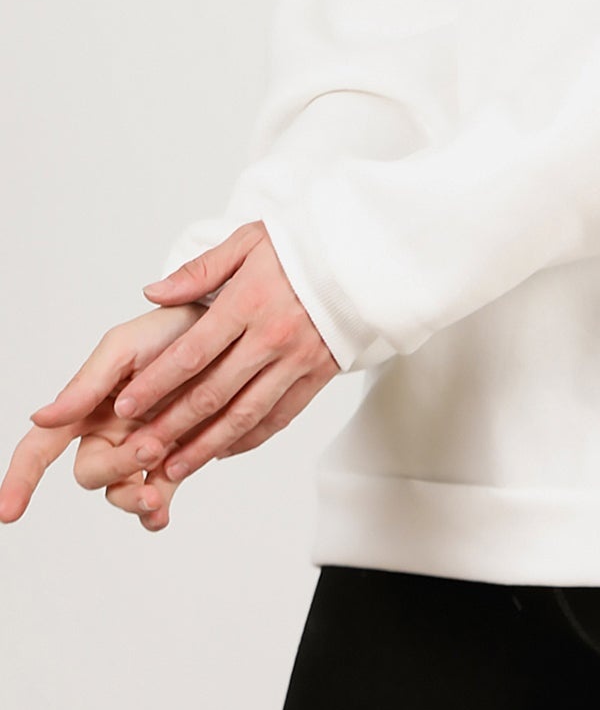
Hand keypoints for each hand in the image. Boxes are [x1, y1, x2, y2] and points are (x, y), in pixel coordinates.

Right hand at [0, 302, 204, 527]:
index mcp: (88, 404)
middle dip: (115, 467)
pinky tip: (161, 512)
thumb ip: (85, 384)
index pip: (41, 446)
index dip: (20, 478)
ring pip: (120, 490)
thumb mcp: (124, 347)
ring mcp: (143, 446)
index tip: (8, 511)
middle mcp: (111, 430)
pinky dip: (155, 512)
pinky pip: (156, 497)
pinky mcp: (177, 458)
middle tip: (151, 445)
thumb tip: (40, 416)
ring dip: (134, 497)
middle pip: (90, 471)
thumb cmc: (169, 329)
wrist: (230, 331)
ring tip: (157, 492)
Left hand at [26, 222, 339, 495]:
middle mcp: (271, 336)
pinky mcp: (319, 374)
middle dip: (171, 425)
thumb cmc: (302, 245)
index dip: (156, 382)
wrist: (363, 257)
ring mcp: (297, 360)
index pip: (191, 353)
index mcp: (248, 301)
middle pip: (213, 392)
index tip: (125, 404)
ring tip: (174, 467)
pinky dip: (249, 438)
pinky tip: (224, 450)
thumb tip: (152, 293)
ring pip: (244, 414)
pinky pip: (280, 416)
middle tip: (139, 449)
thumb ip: (199, 271)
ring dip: (206, 445)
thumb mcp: (248, 241)